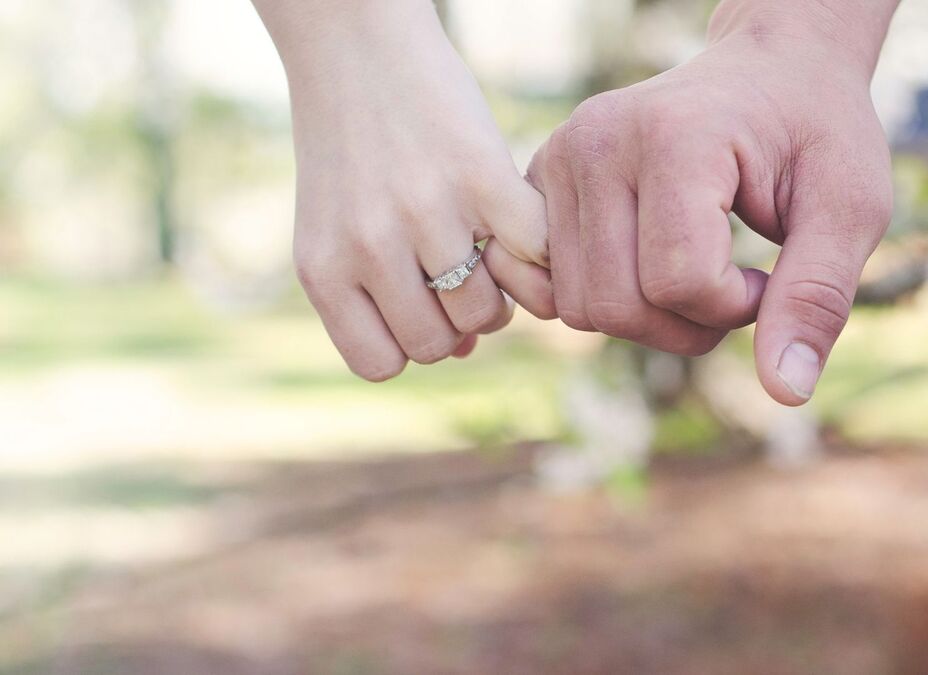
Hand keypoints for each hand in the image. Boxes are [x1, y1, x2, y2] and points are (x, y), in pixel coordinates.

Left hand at [255, 0, 553, 380]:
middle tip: (462, 272)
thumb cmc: (353, 146)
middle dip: (456, 320)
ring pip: (486, 313)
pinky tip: (522, 226)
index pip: (382, 365)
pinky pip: (534, 260)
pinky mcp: (483, 176)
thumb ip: (386, 298)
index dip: (411, 342)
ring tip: (488, 246)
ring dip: (499, 291)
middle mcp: (368, 246)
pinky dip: (539, 256)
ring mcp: (427, 212)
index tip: (422, 304)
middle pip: (437, 345)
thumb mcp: (342, 226)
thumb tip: (466, 352)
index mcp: (324, 268)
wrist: (357, 44)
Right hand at [529, 0, 895, 404]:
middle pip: (618, 306)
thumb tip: (786, 392)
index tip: (769, 275)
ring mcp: (558, 159)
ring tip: (694, 274)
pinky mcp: (538, 182)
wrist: (769, 70)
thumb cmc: (816, 134)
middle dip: (688, 326)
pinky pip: (546, 287)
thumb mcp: (849, 208)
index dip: (736, 307)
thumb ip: (817, 296)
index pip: (680, 281)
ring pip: (580, 310)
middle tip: (735, 287)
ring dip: (646, 320)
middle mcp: (597, 142)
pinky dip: (598, 302)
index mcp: (675, 136)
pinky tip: (641, 274)